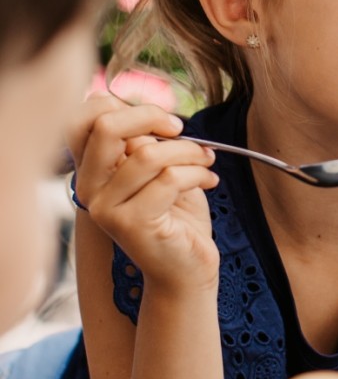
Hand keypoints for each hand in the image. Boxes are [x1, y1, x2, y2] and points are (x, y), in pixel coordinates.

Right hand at [68, 94, 219, 293]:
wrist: (187, 271)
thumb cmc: (176, 218)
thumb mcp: (159, 171)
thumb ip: (144, 143)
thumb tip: (148, 112)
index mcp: (92, 172)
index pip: (85, 121)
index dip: (126, 107)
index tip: (163, 120)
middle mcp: (90, 190)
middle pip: (107, 128)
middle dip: (151, 117)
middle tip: (181, 129)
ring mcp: (106, 209)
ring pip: (148, 154)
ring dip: (189, 151)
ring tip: (206, 161)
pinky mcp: (132, 224)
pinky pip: (169, 179)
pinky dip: (198, 173)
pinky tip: (210, 181)